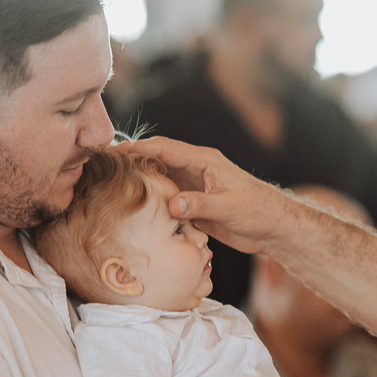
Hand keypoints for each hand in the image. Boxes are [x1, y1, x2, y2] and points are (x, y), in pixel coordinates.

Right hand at [126, 136, 295, 254]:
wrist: (274, 228)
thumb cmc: (259, 211)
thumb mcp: (230, 207)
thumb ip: (201, 205)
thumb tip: (172, 204)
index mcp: (204, 161)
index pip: (164, 149)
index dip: (138, 148)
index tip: (113, 150)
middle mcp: (196, 170)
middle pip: (156, 160)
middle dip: (131, 160)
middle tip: (102, 164)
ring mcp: (194, 187)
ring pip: (159, 179)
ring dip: (138, 181)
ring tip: (110, 184)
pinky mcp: (194, 204)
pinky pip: (166, 198)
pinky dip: (150, 200)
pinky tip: (132, 207)